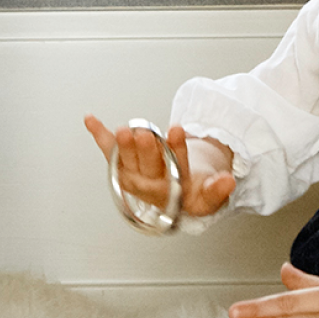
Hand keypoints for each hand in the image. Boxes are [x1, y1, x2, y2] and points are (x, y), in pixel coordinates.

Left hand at [82, 117, 235, 218]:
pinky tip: (90, 120)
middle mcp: (151, 186)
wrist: (175, 197)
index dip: (175, 153)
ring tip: (125, 130)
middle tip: (144, 133)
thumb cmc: (192, 193)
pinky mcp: (123, 164)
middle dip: (146, 151)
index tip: (177, 131)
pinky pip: (109, 152)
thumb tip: (228, 180)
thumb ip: (218, 190)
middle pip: (148, 169)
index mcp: (173, 195)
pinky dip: (99, 135)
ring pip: (128, 161)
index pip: (174, 176)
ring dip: (123, 146)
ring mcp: (135, 175)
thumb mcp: (210, 196)